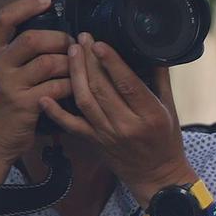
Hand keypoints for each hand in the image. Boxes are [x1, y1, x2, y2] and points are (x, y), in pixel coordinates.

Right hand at [0, 0, 74, 168]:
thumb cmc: (3, 103)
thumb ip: (16, 53)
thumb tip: (47, 33)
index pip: (4, 18)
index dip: (26, 5)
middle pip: (32, 38)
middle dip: (59, 38)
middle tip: (74, 43)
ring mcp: (10, 85)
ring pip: (48, 62)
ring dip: (70, 63)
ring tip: (79, 66)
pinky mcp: (24, 104)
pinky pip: (56, 87)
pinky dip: (71, 85)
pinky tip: (77, 86)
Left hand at [38, 35, 188, 203]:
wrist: (157, 177)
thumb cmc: (166, 141)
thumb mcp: (170, 109)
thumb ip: (160, 80)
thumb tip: (153, 50)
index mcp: (149, 114)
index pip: (127, 83)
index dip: (111, 61)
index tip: (99, 42)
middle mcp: (126, 125)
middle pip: (101, 88)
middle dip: (88, 60)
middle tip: (81, 38)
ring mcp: (107, 134)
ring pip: (84, 101)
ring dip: (75, 74)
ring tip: (71, 52)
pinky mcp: (94, 142)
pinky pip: (71, 126)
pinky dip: (56, 112)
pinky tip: (45, 96)